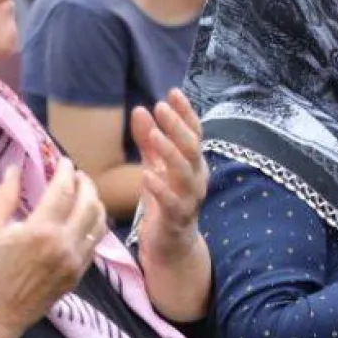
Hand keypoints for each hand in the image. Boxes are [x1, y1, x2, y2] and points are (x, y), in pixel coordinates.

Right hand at [0, 161, 106, 335]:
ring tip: (85, 194)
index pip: (64, 190)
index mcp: (41, 230)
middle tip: (77, 174)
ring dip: (95, 204)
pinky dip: (94, 228)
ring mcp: (74, 263)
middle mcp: (65, 245)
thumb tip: (14, 170)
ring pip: (99, 225)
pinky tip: (84, 222)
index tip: (63, 161)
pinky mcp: (76, 278)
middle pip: (89, 204)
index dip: (65, 171)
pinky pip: (94, 246)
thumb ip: (4, 197)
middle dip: (86, 184)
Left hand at [129, 89, 208, 266]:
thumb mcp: (155, 166)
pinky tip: (146, 175)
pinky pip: (172, 202)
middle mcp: (197, 178)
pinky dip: (160, 189)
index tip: (172, 92)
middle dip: (178, 126)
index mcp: (194, 163)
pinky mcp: (177, 219)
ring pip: (185, 173)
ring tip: (154, 135)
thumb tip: (140, 109)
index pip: (195, 132)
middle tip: (161, 107)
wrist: (171, 245)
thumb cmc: (165, 200)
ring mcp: (190, 199)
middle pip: (192, 148)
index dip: (186, 113)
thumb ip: (149, 140)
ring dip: (170, 152)